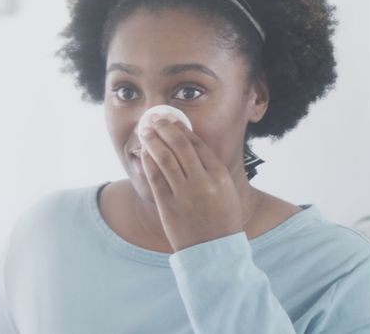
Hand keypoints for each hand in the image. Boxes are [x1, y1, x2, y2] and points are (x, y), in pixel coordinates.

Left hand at [140, 120, 243, 250]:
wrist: (214, 251)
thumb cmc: (221, 219)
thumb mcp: (225, 190)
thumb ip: (210, 169)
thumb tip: (190, 144)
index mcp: (219, 176)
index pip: (197, 144)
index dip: (181, 128)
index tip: (172, 119)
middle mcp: (202, 182)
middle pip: (179, 145)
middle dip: (165, 127)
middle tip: (155, 118)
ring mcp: (184, 194)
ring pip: (164, 158)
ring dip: (152, 140)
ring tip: (145, 130)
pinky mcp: (168, 205)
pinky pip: (155, 177)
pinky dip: (148, 162)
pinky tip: (144, 153)